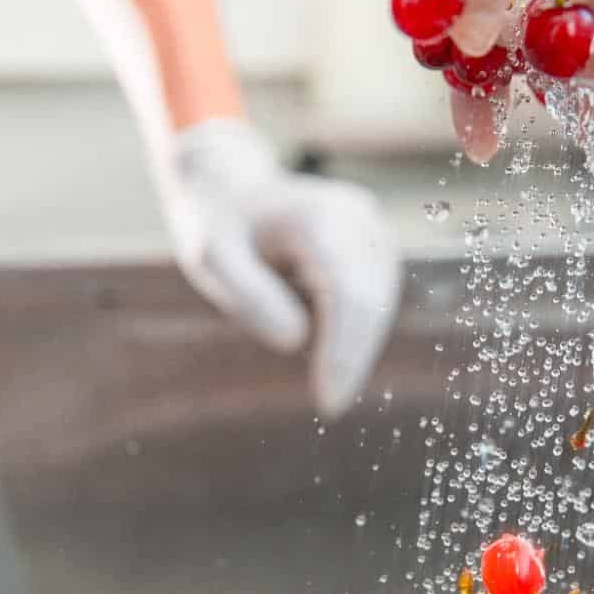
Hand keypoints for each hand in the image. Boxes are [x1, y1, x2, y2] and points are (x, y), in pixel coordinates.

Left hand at [169, 121, 402, 417]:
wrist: (237, 190)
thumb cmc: (222, 228)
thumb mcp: (211, 259)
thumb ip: (249, 298)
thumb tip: (296, 340)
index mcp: (320, 218)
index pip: (349, 297)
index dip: (345, 354)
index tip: (328, 403)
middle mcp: (359, 217)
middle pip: (372, 304)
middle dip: (353, 358)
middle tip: (328, 403)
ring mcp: (375, 228)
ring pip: (382, 305)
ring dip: (356, 345)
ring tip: (322, 361)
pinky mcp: (380, 245)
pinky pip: (379, 299)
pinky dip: (357, 330)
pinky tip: (331, 340)